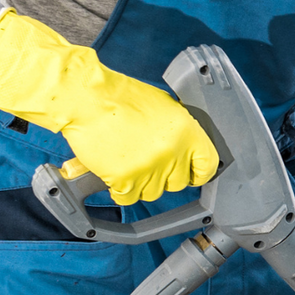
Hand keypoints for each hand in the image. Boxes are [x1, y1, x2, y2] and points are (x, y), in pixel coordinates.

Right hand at [0, 9, 216, 204]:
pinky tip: (114, 173)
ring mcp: (150, 168)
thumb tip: (185, 147)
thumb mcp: (164, 106)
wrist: (86, 99)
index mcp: (188, 132)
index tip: (191, 174)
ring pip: (153, 192)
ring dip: (141, 182)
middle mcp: (173, 152)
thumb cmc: (119, 97)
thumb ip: (179, 131)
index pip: (208, 166)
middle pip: (178, 183)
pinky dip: (120, 190)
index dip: (198, 173)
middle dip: (164, 176)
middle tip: (148, 162)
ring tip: (127, 161)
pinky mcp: (126, 179)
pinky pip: (128, 197)